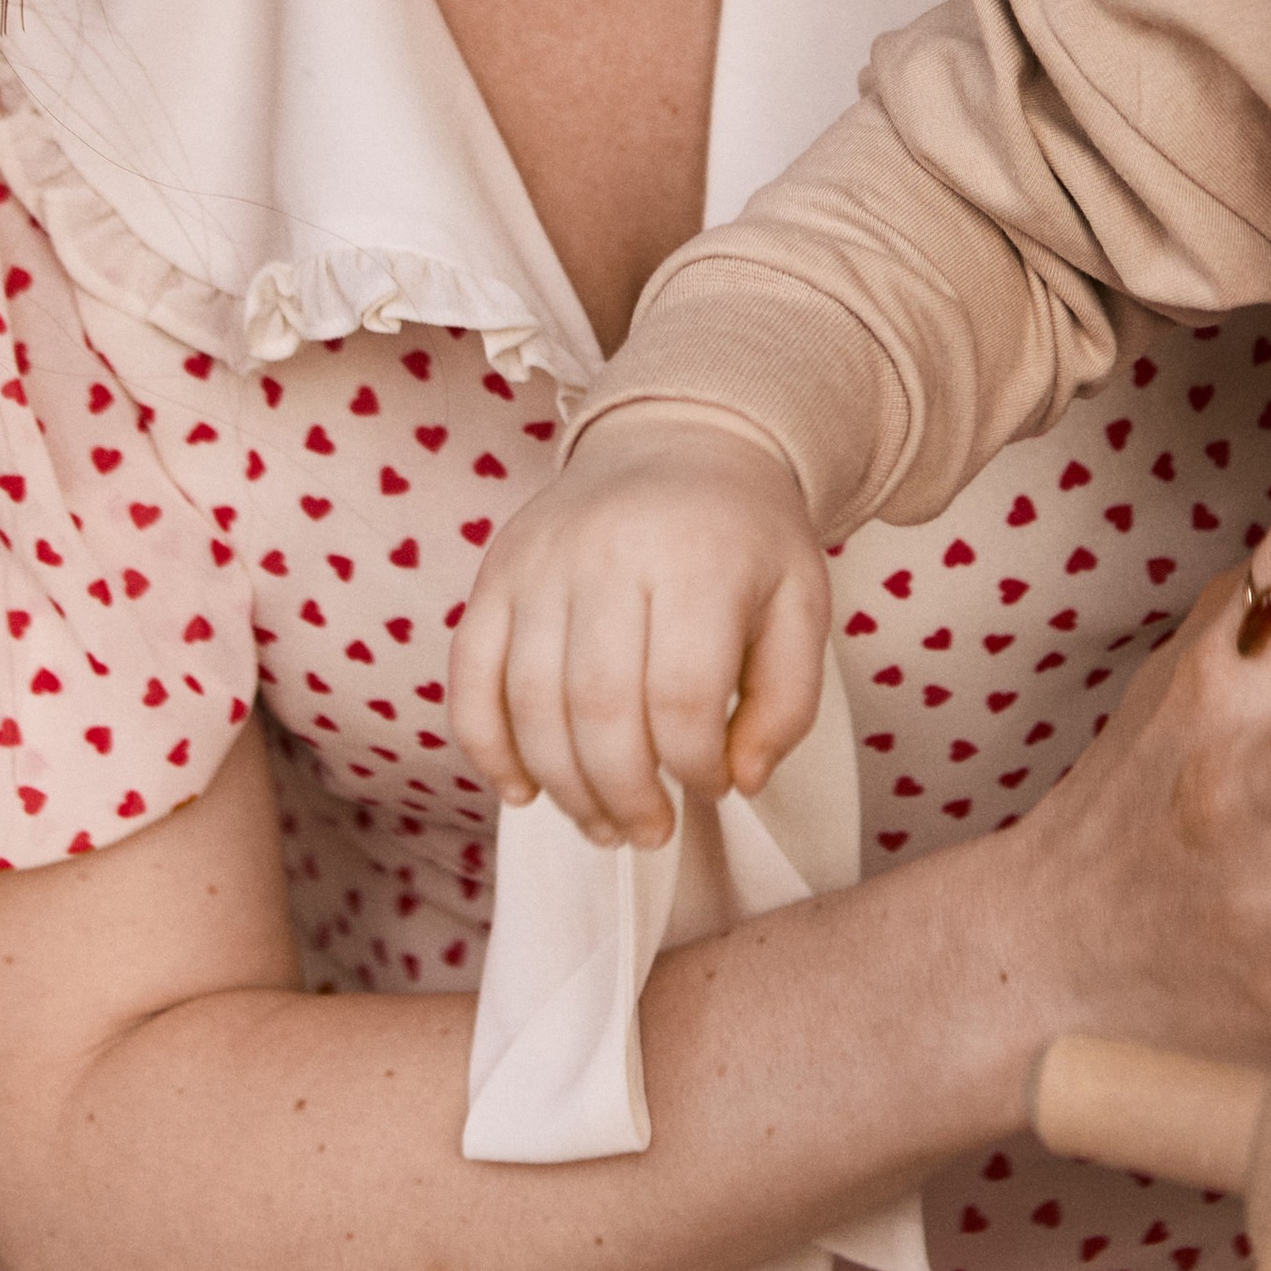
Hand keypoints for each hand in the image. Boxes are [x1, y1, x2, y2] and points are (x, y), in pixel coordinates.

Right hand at [448, 409, 832, 844]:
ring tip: (601, 823)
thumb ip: (787, 701)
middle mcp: (608, 550)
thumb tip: (738, 779)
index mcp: (697, 555)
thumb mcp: (802, 603)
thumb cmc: (746, 537)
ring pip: (529, 701)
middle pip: (598, 707)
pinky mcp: (495, 572)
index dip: (696, 765)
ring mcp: (540, 560)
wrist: (680, 439)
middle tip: (650, 831)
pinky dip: (486, 745)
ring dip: (562, 785)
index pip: (682, 694)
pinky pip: (469, 673)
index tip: (716, 785)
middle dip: (623, 793)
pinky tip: (523, 790)